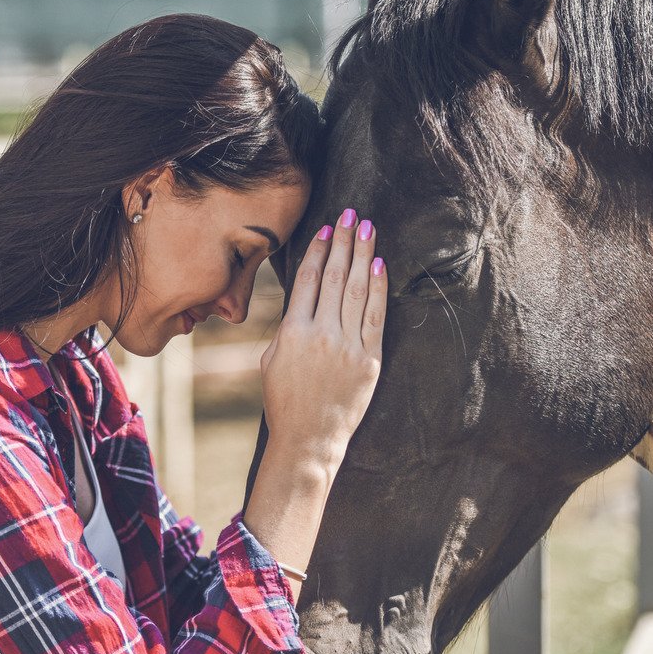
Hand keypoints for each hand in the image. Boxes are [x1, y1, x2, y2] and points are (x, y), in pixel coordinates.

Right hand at [259, 208, 387, 468]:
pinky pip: (376, 316)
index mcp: (292, 331)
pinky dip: (379, 288)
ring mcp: (348, 346)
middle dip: (344, 241)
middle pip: (337, 276)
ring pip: (358, 290)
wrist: (308, 440)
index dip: (319, 250)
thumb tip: (307, 297)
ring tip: (367, 228)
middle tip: (351, 213)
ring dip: (363, 254)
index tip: (327, 228)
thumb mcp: (272, 359)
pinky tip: (379, 264)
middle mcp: (321, 334)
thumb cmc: (284, 400)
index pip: (309, 279)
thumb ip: (289, 326)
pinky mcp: (369, 360)